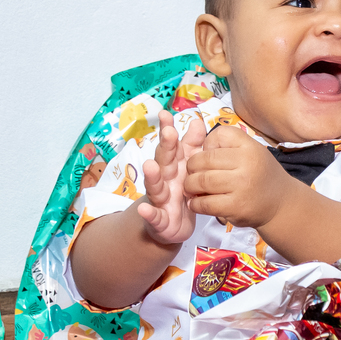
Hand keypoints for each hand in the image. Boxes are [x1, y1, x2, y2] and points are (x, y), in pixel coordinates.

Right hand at [136, 111, 205, 243]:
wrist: (171, 226)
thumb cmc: (181, 192)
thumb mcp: (188, 168)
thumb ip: (191, 146)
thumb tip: (196, 121)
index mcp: (175, 166)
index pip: (172, 145)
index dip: (168, 129)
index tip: (166, 114)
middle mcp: (165, 179)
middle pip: (164, 161)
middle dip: (165, 147)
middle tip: (169, 132)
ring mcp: (160, 199)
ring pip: (155, 186)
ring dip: (152, 176)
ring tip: (150, 166)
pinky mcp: (158, 219)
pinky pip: (153, 216)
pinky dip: (148, 213)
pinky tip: (144, 209)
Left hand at [184, 126, 294, 228]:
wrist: (280, 203)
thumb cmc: (260, 175)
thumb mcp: (252, 151)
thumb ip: (229, 144)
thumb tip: (200, 146)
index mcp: (250, 147)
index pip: (218, 135)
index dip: (208, 144)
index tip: (209, 155)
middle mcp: (247, 164)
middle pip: (204, 159)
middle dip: (191, 167)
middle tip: (191, 173)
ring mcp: (241, 186)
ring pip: (201, 181)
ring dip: (190, 186)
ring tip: (191, 188)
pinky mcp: (236, 207)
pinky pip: (206, 203)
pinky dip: (196, 204)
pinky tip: (196, 203)